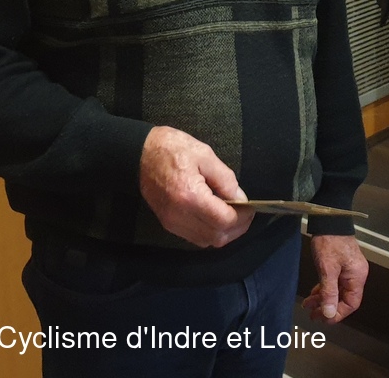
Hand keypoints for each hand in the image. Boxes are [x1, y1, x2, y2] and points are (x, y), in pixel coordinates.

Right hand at [138, 126, 252, 248]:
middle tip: (245, 213)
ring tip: (232, 215)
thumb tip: (240, 199)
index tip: (250, 207)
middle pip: (217, 237)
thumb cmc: (172, 148)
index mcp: (190, 196)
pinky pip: (194, 237)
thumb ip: (225, 179)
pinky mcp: (167, 223)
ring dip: (223, 233)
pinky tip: (214, 217)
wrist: (138, 153)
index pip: (224, 220)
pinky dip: (209, 232)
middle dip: (236, 228)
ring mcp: (171, 222)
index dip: (242, 217)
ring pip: (206, 241)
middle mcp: (180, 215)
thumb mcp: (204, 154)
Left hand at [301, 235, 367, 323]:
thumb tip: (329, 313)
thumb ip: (329, 292)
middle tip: (313, 314)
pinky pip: (334, 282)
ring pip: (337, 291)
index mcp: (357, 277)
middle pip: (344, 299)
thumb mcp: (327, 269)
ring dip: (323, 299)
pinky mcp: (341, 265)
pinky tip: (313, 294)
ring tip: (309, 305)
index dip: (338, 313)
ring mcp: (349, 270)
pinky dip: (324, 289)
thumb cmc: (330, 242)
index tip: (324, 318)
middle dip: (328, 307)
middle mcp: (355, 275)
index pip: (351, 304)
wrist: (329, 221)